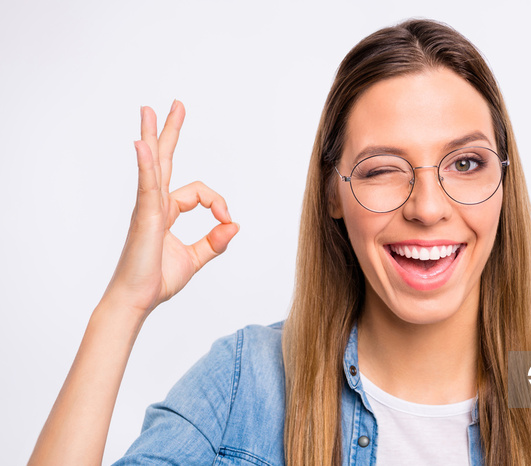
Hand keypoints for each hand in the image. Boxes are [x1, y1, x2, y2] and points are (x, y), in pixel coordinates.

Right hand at [101, 100, 238, 318]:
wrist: (136, 301)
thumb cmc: (156, 280)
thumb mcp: (195, 259)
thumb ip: (215, 242)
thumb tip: (234, 226)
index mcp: (166, 213)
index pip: (197, 193)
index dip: (217, 202)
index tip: (227, 220)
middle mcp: (155, 205)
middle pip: (164, 160)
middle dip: (171, 132)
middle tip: (176, 106)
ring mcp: (147, 209)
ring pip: (153, 165)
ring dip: (153, 136)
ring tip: (149, 110)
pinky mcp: (145, 217)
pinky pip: (147, 185)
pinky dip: (147, 165)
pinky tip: (143, 144)